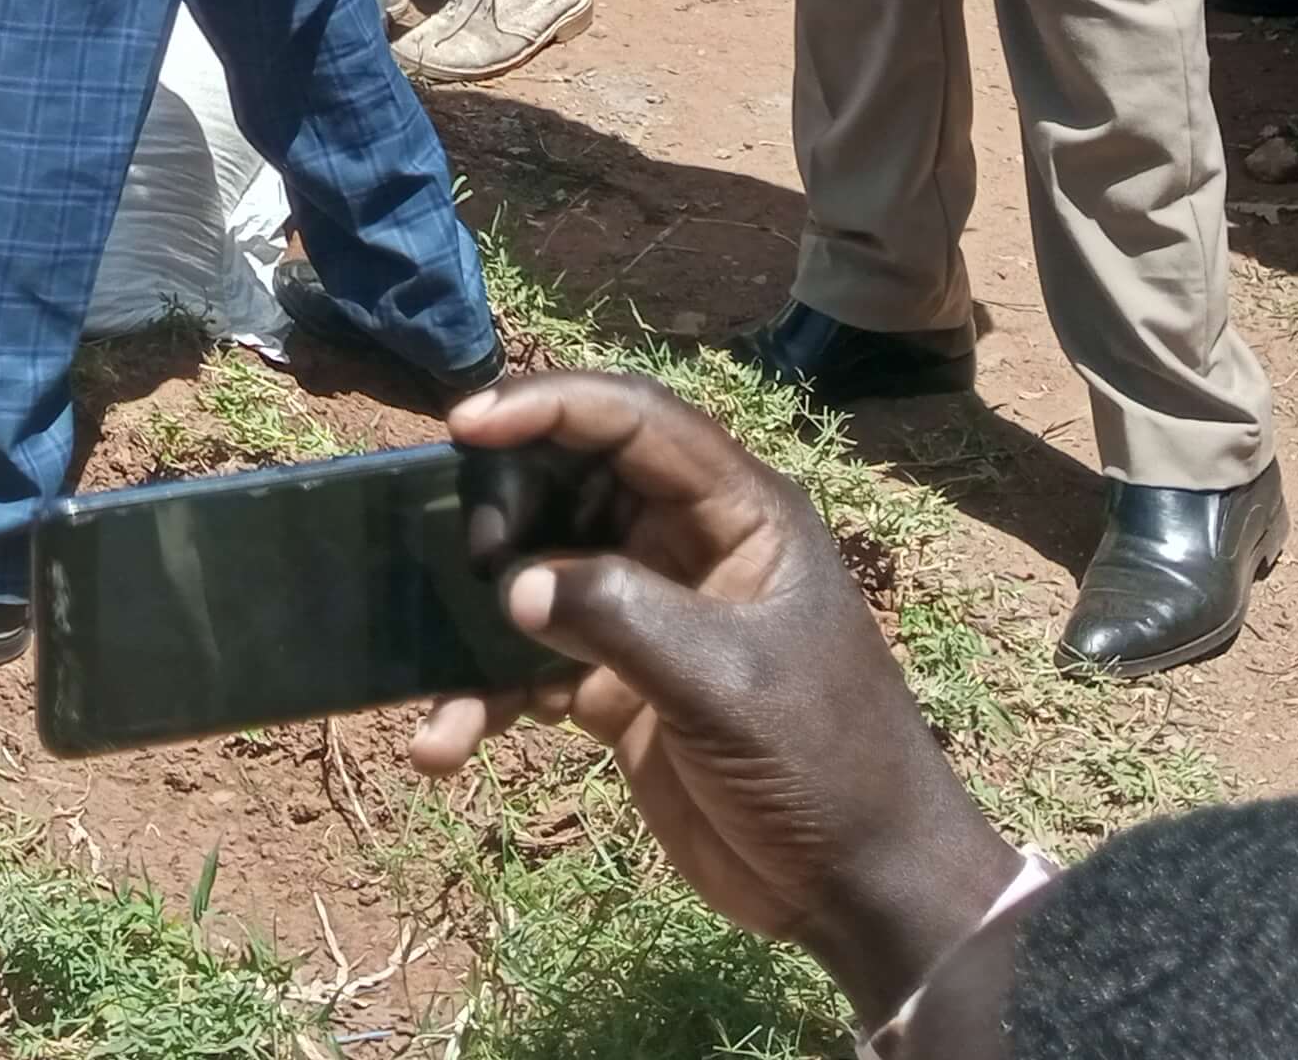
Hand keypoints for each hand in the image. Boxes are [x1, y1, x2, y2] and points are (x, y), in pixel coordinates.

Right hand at [405, 373, 1023, 1018]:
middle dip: (504, 515)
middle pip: (569, 486)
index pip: (634, 422)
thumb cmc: (821, 763)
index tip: (464, 426)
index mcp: (737, 513)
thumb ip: (619, 617)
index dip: (548, 407)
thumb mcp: (726, 682)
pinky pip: (529, 664)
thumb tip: (512, 586)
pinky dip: (485, 696)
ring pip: (537, 577)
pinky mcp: (613, 685)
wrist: (855, 889)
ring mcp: (646, 615)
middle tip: (468, 561)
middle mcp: (685, 546)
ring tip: (441, 681)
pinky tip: (445, 744)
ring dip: (477, 624)